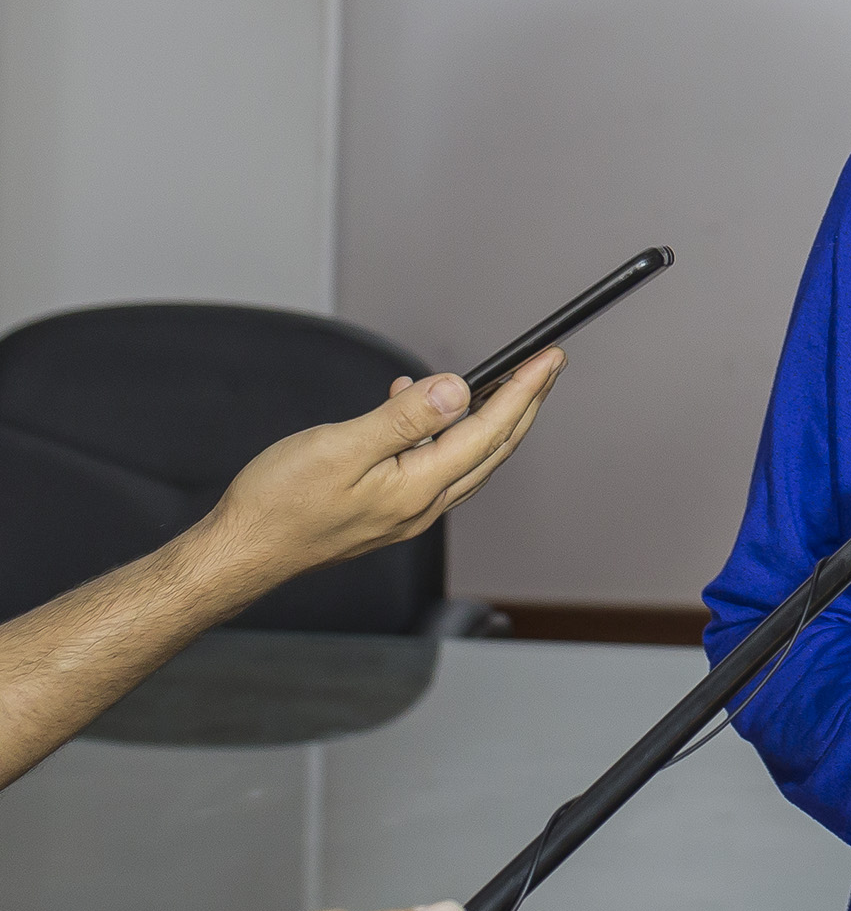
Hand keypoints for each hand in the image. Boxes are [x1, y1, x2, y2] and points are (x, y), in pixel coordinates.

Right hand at [203, 348, 564, 586]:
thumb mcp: (340, 447)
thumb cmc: (278, 503)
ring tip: (505, 381)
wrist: (241, 551)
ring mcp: (408, 510)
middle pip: (494, 446)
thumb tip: (458, 390)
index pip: (490, 430)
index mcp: (419, 488)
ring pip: (470, 457)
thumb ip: (404, 419)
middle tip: (548, 366)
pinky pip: (436, 464)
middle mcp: (424, 504)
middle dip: (526, 403)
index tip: (549, 359)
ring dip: (493, 417)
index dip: (524, 391)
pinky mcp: (389, 509)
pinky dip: (444, 431)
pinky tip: (416, 403)